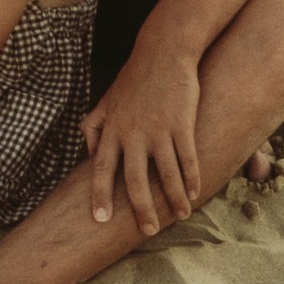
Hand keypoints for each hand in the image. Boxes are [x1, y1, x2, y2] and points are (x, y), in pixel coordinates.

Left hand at [80, 38, 203, 236]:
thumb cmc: (133, 79)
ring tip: (181, 215)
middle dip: (141, 209)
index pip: (100, 169)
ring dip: (174, 199)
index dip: (99, 195)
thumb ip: (93, 127)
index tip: (99, 219)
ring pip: (166, 174)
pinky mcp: (181, 124)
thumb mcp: (106, 101)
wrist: (163, 52)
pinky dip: (193, 178)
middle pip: (134, 180)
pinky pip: (188, 158)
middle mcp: (133, 133)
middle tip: (147, 231)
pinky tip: (196, 192)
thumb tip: (87, 156)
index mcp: (112, 130)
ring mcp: (158, 129)